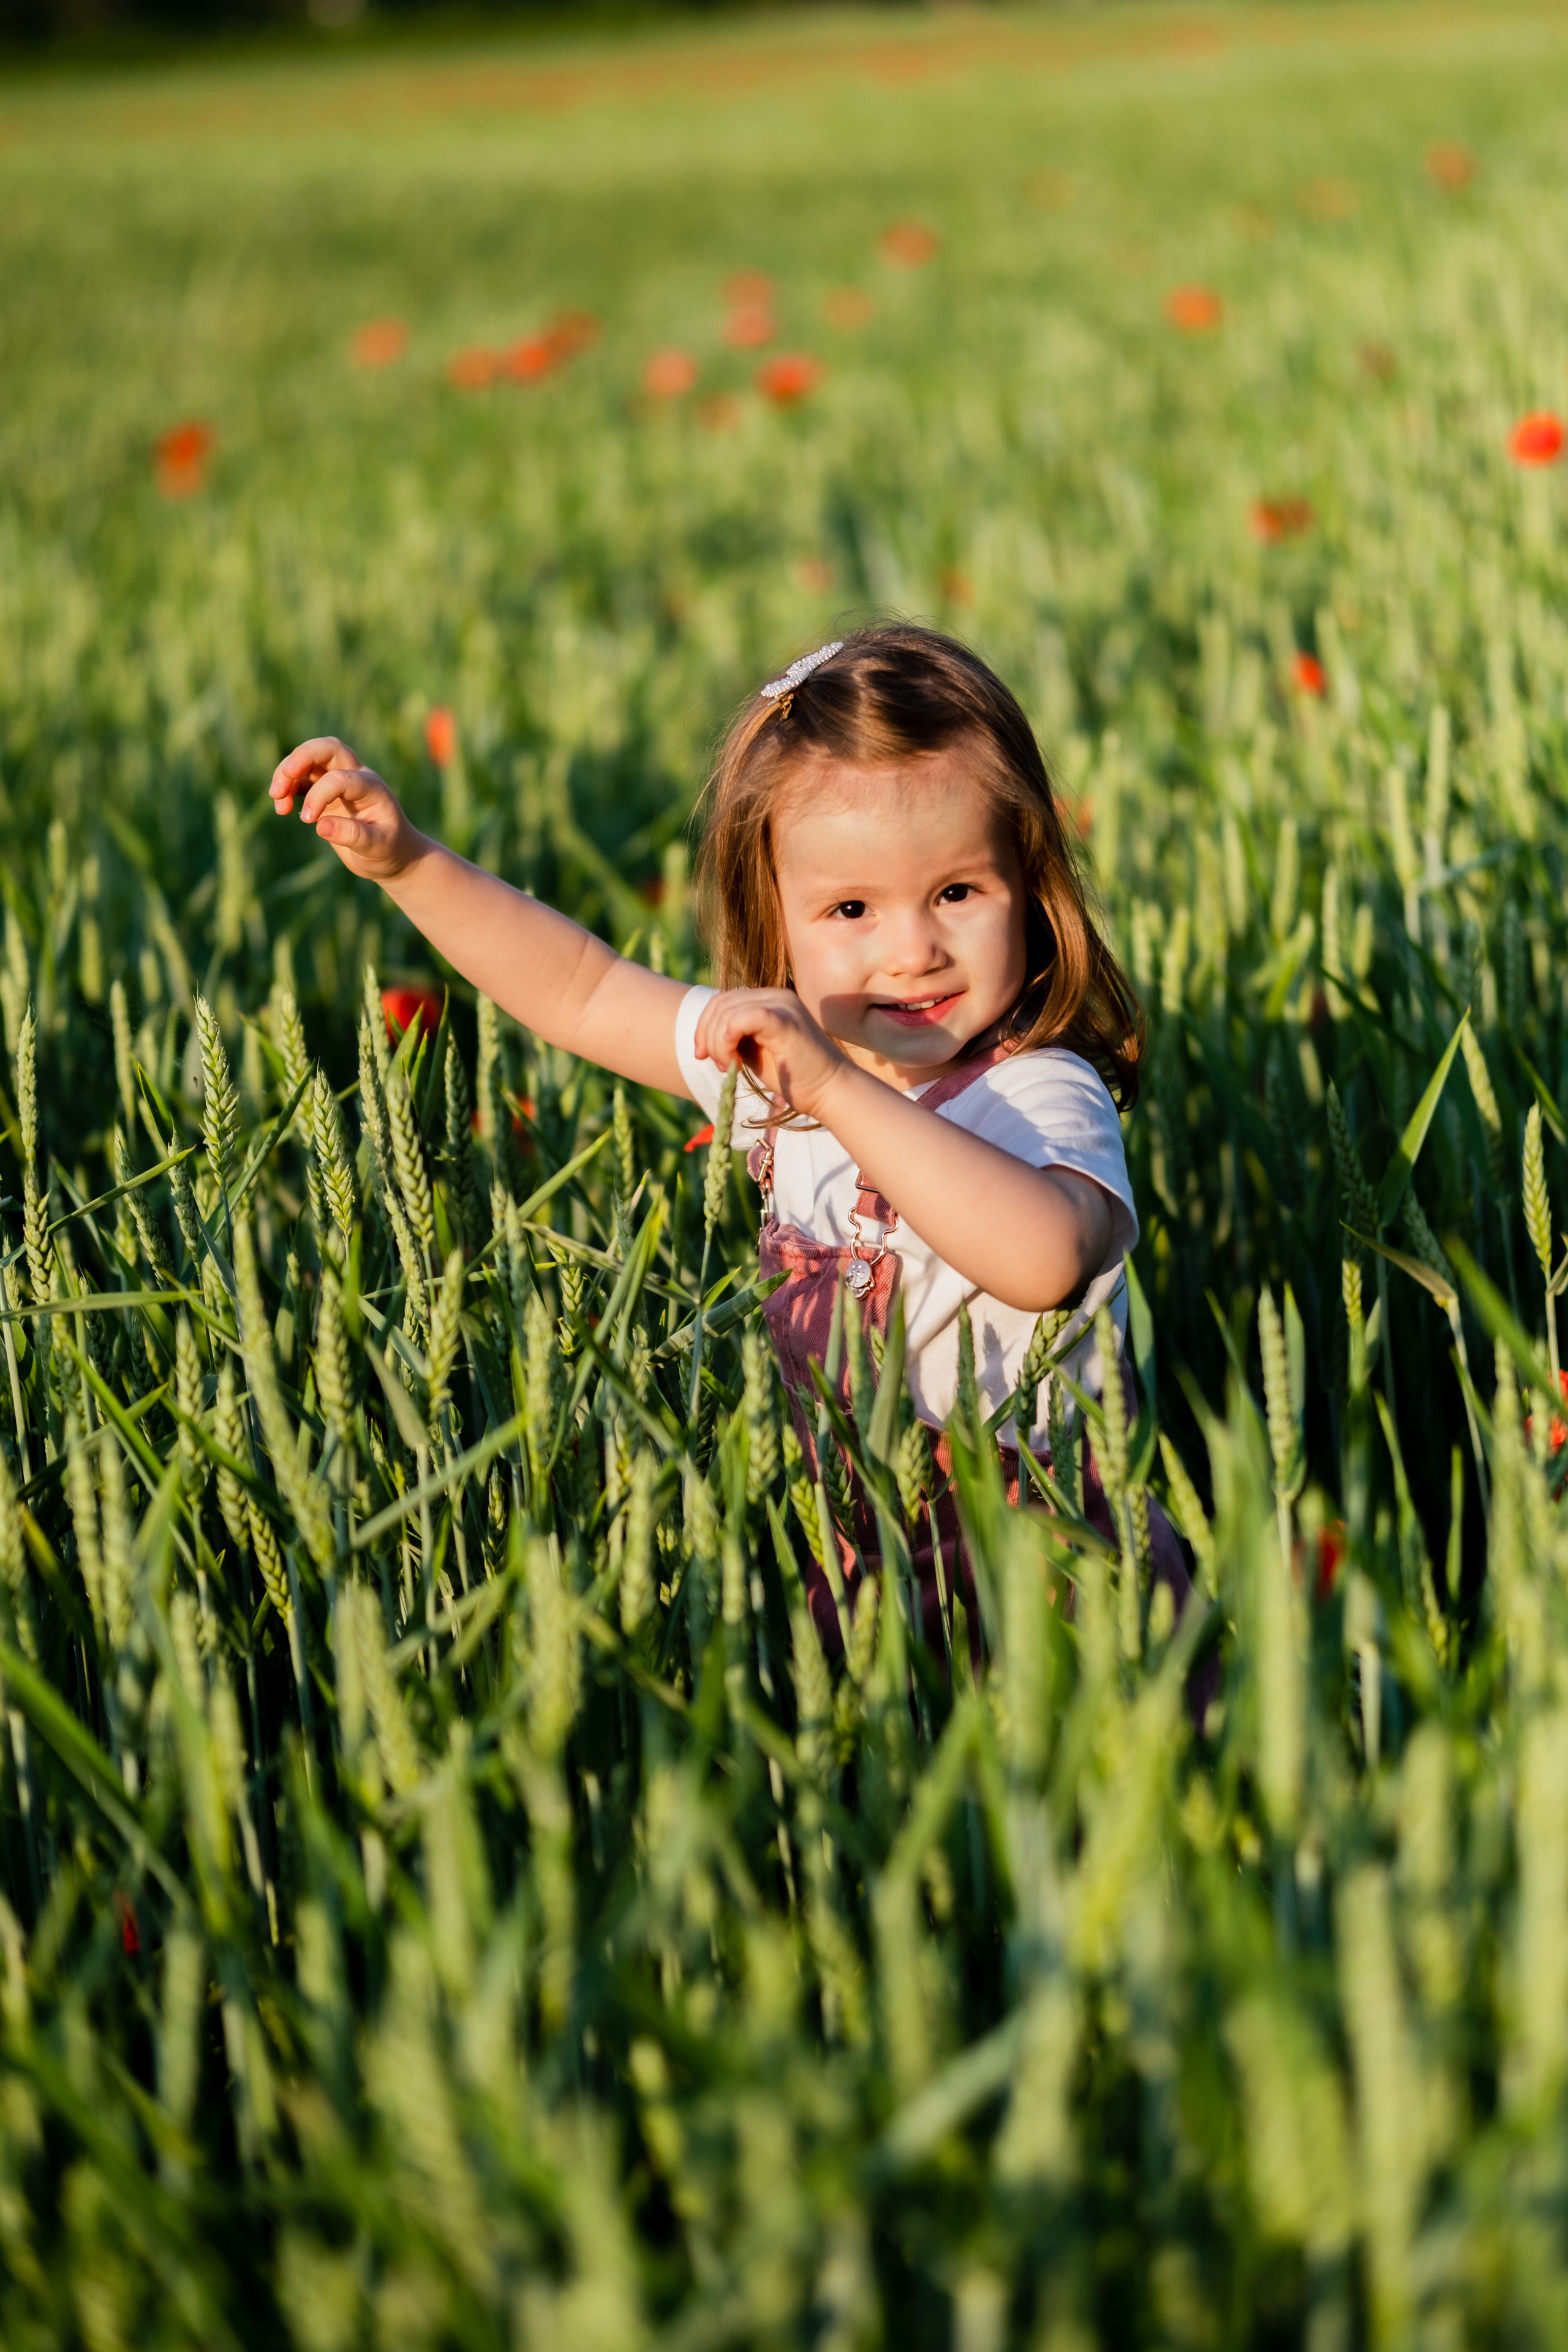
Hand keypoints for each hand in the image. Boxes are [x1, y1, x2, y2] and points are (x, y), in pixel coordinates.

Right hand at [269, 737, 424, 883]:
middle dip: (302, 756)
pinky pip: (302, 779)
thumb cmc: (389, 850)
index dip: (319, 795)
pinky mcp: (326, 792)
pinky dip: (288, 787)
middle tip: (284, 777)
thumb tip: (321, 826)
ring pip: (310, 761)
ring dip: (288, 773)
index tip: (308, 821)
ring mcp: (340, 782)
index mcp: (371, 787)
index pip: (340, 778)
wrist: (394, 855)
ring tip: (277, 800)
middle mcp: (356, 777)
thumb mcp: (377, 847)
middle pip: (327, 748)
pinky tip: (282, 806)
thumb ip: (353, 835)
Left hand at [692, 988, 851, 1118]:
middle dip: (707, 1036)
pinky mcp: (786, 1021)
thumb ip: (734, 1038)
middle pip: (720, 1003)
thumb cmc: (794, 1076)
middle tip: (720, 1065)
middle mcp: (776, 995)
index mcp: (769, 1000)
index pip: (722, 1000)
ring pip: (727, 1011)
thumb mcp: (754, 1052)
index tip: (701, 1055)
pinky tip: (734, 1057)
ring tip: (730, 1066)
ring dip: (717, 1043)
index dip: (703, 1026)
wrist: (829, 1091)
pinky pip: (746, 1016)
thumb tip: (704, 1036)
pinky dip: (729, 1036)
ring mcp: (782, 1005)